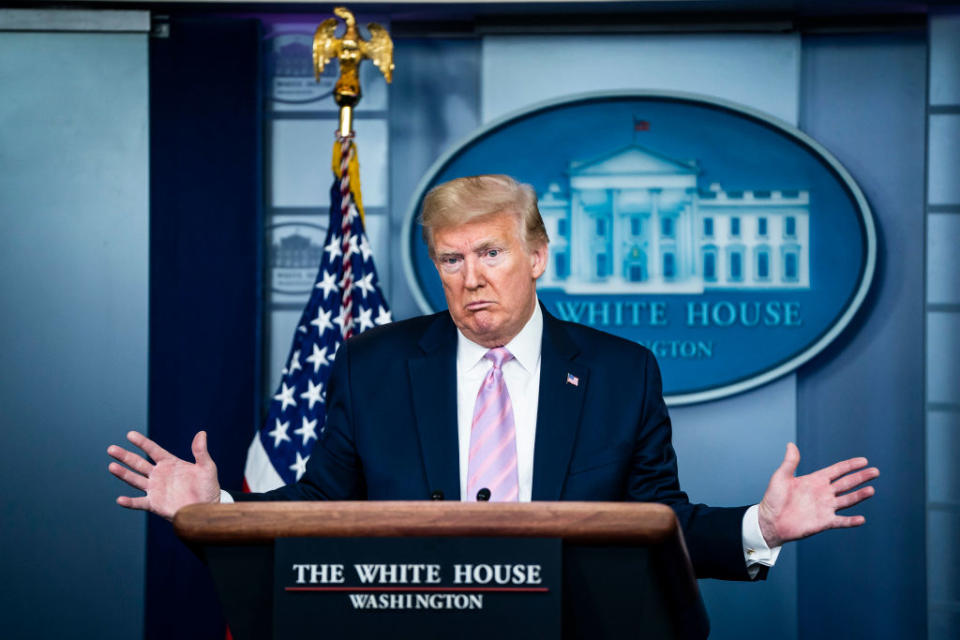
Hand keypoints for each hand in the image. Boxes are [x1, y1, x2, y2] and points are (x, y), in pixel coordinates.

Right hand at [107, 430, 220, 520]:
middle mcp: (159, 475)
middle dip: (125, 456)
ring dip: (123, 474)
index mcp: (170, 463)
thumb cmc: (208, 487)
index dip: (142, 442)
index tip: (130, 434)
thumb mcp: (207, 467)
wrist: (207, 508)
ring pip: (135, 480)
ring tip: (111, 466)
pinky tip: (120, 500)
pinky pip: (139, 503)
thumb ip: (201, 452)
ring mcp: (155, 489)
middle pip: (138, 463)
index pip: (153, 450)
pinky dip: (130, 502)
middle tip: (111, 449)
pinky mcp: (154, 504)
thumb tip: (202, 433)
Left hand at [758, 442, 877, 547]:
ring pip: (847, 500)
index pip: (837, 470)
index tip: (864, 461)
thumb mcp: (781, 477)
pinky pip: (841, 521)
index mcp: (815, 480)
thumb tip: (791, 444)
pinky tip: (861, 519)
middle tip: (875, 472)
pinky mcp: (824, 522)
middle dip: (861, 477)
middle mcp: (823, 493)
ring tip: (871, 490)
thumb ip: (790, 462)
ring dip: (859, 496)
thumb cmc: (773, 498)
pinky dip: (851, 521)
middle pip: (847, 483)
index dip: (850, 465)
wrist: (770, 521)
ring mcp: (825, 507)